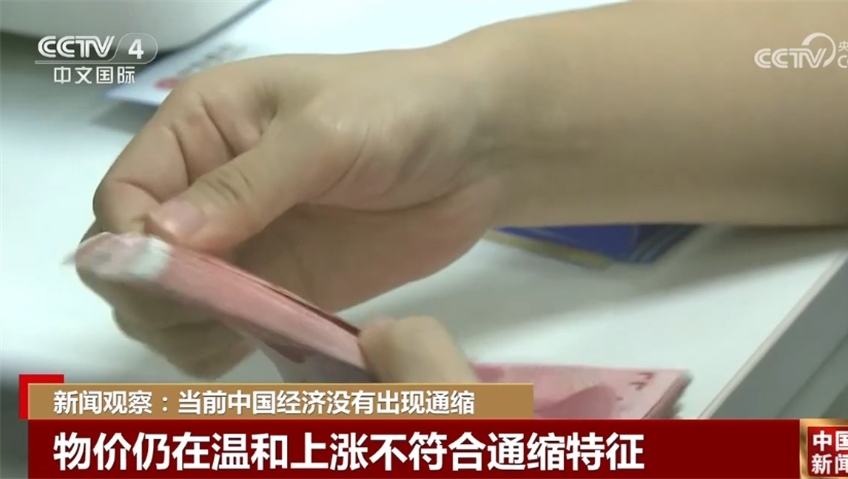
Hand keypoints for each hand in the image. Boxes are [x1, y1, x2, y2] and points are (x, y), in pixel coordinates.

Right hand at [82, 49, 504, 377]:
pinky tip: (262, 342)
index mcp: (199, 129)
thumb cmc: (401, 113)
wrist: (478, 151)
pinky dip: (227, 346)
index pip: (124, 194)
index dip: (131, 242)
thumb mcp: (322, 133)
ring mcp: (243, 245)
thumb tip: (160, 240)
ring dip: (187, 328)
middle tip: (217, 307)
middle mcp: (205, 189)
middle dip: (156, 293)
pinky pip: (226, 330)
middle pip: (132, 259)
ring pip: (170, 306)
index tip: (176, 273)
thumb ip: (246, 186)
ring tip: (244, 326)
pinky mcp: (282, 286)